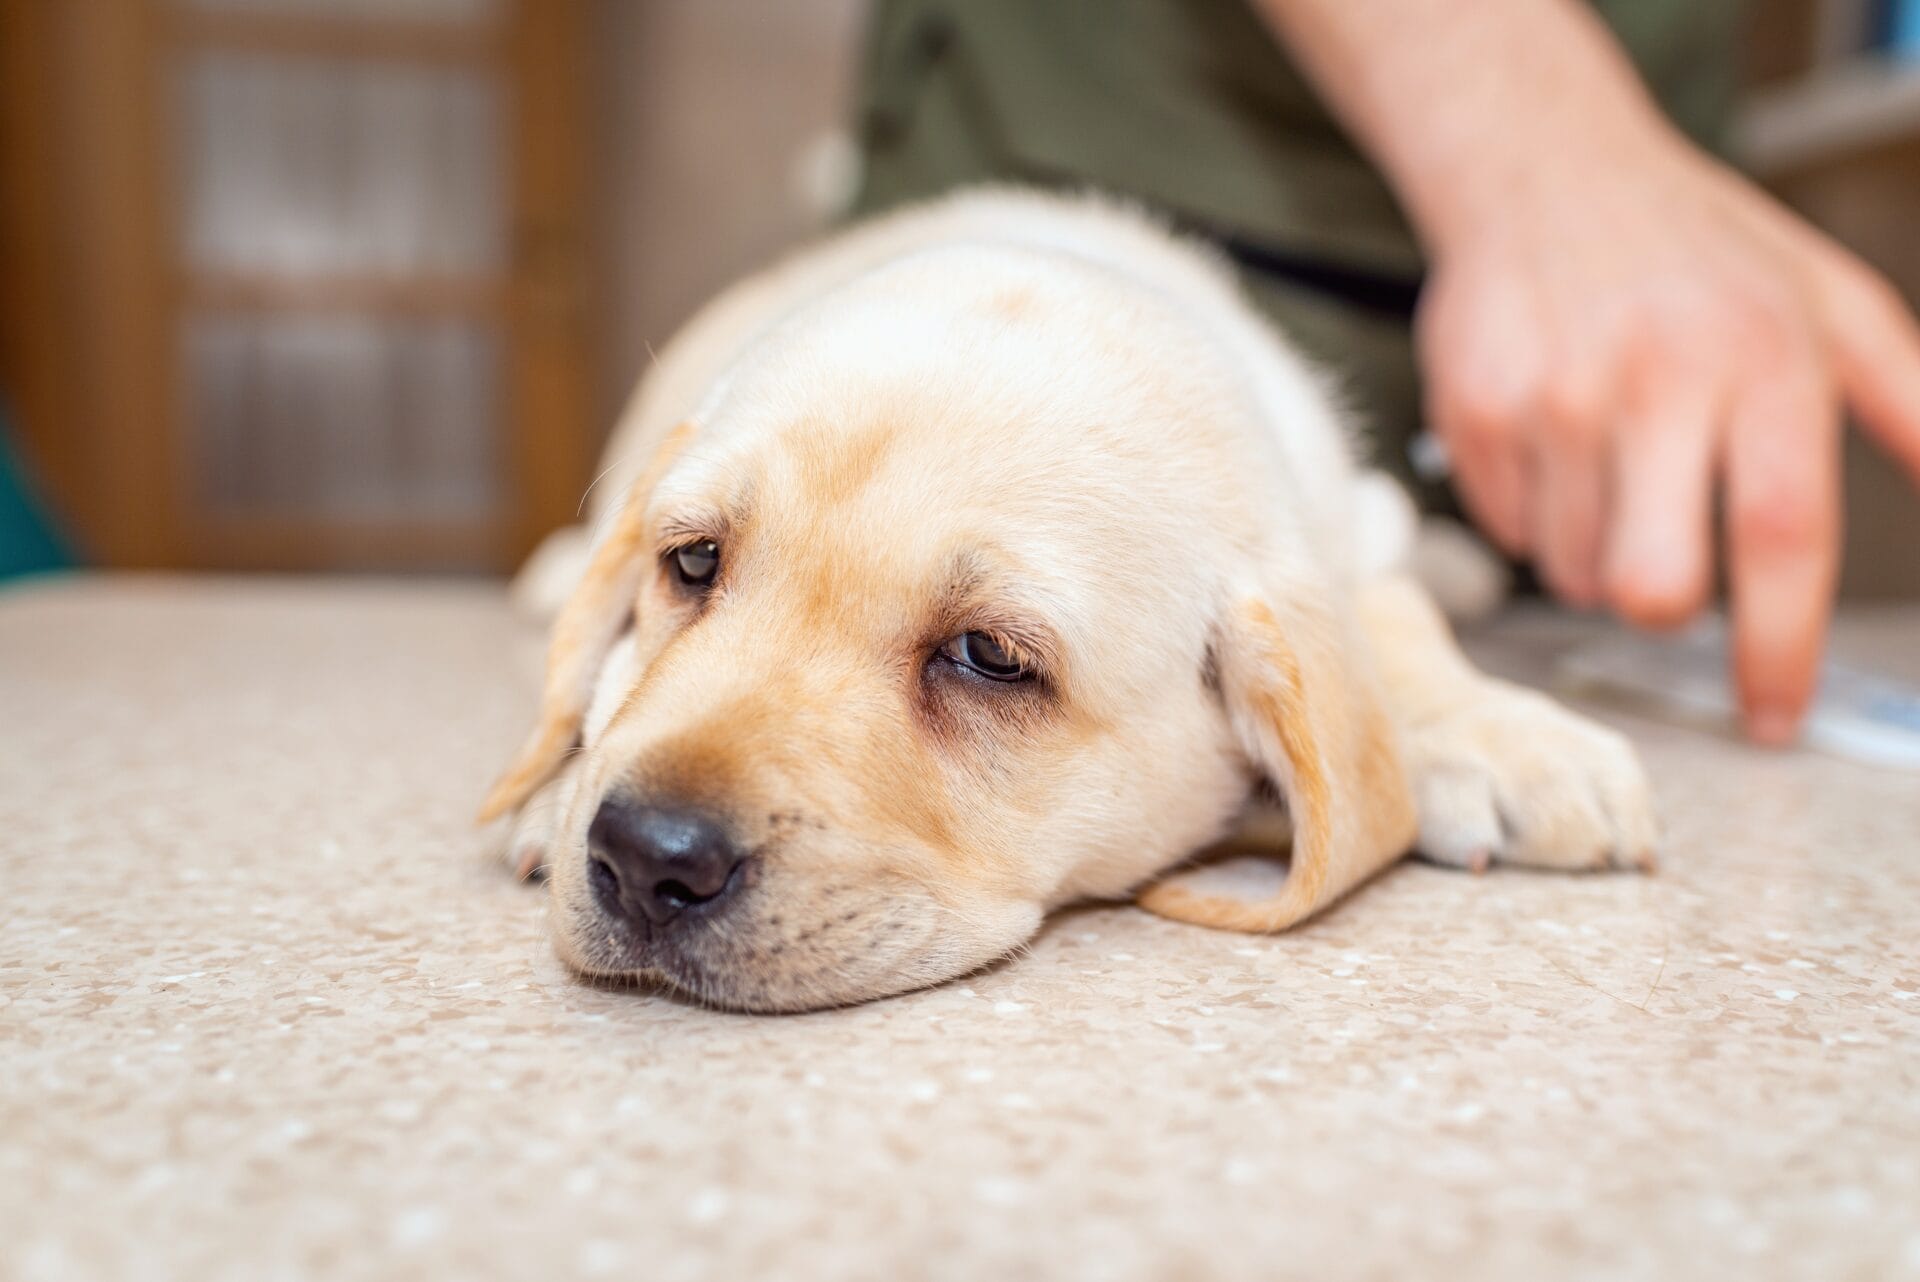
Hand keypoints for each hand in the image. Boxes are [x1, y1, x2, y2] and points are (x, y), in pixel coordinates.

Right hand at [1417, 131, 1919, 742]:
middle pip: (1653, 588)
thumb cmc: (1696, 248)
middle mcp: (1653, 381)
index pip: (1779, 536)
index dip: (1779, 648)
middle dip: (1663, 606)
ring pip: (1573, 574)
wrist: (1541, 169)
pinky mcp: (1472, 411)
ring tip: (1608, 463)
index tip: (1772, 716)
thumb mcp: (1828, 303)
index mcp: (1760, 358)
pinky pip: (1509, 531)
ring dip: (1597, 551)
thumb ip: (1906, 403)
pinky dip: (1537, 512)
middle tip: (1668, 559)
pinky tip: (1552, 437)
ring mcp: (1551, 398)